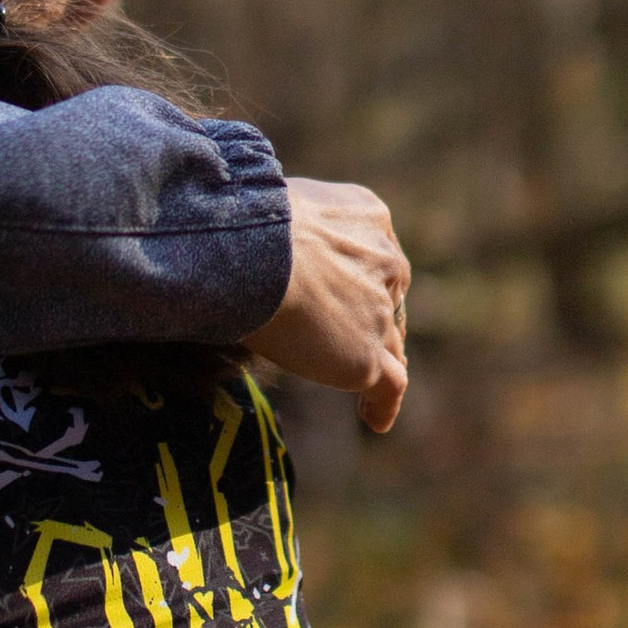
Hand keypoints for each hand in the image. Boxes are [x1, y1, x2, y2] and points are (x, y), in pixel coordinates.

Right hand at [248, 180, 409, 433]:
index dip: (360, 280)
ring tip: (366, 384)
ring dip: (377, 360)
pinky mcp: (366, 355)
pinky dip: (382, 404)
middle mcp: (385, 260)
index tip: (343, 296)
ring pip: (387, 341)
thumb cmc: (238, 222)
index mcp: (366, 215)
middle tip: (353, 338)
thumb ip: (282, 226)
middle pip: (386, 298)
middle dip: (373, 318)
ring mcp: (378, 311)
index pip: (371, 256)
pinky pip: (389, 385)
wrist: (247, 252)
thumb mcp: (271, 208)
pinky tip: (374, 419)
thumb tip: (246, 233)